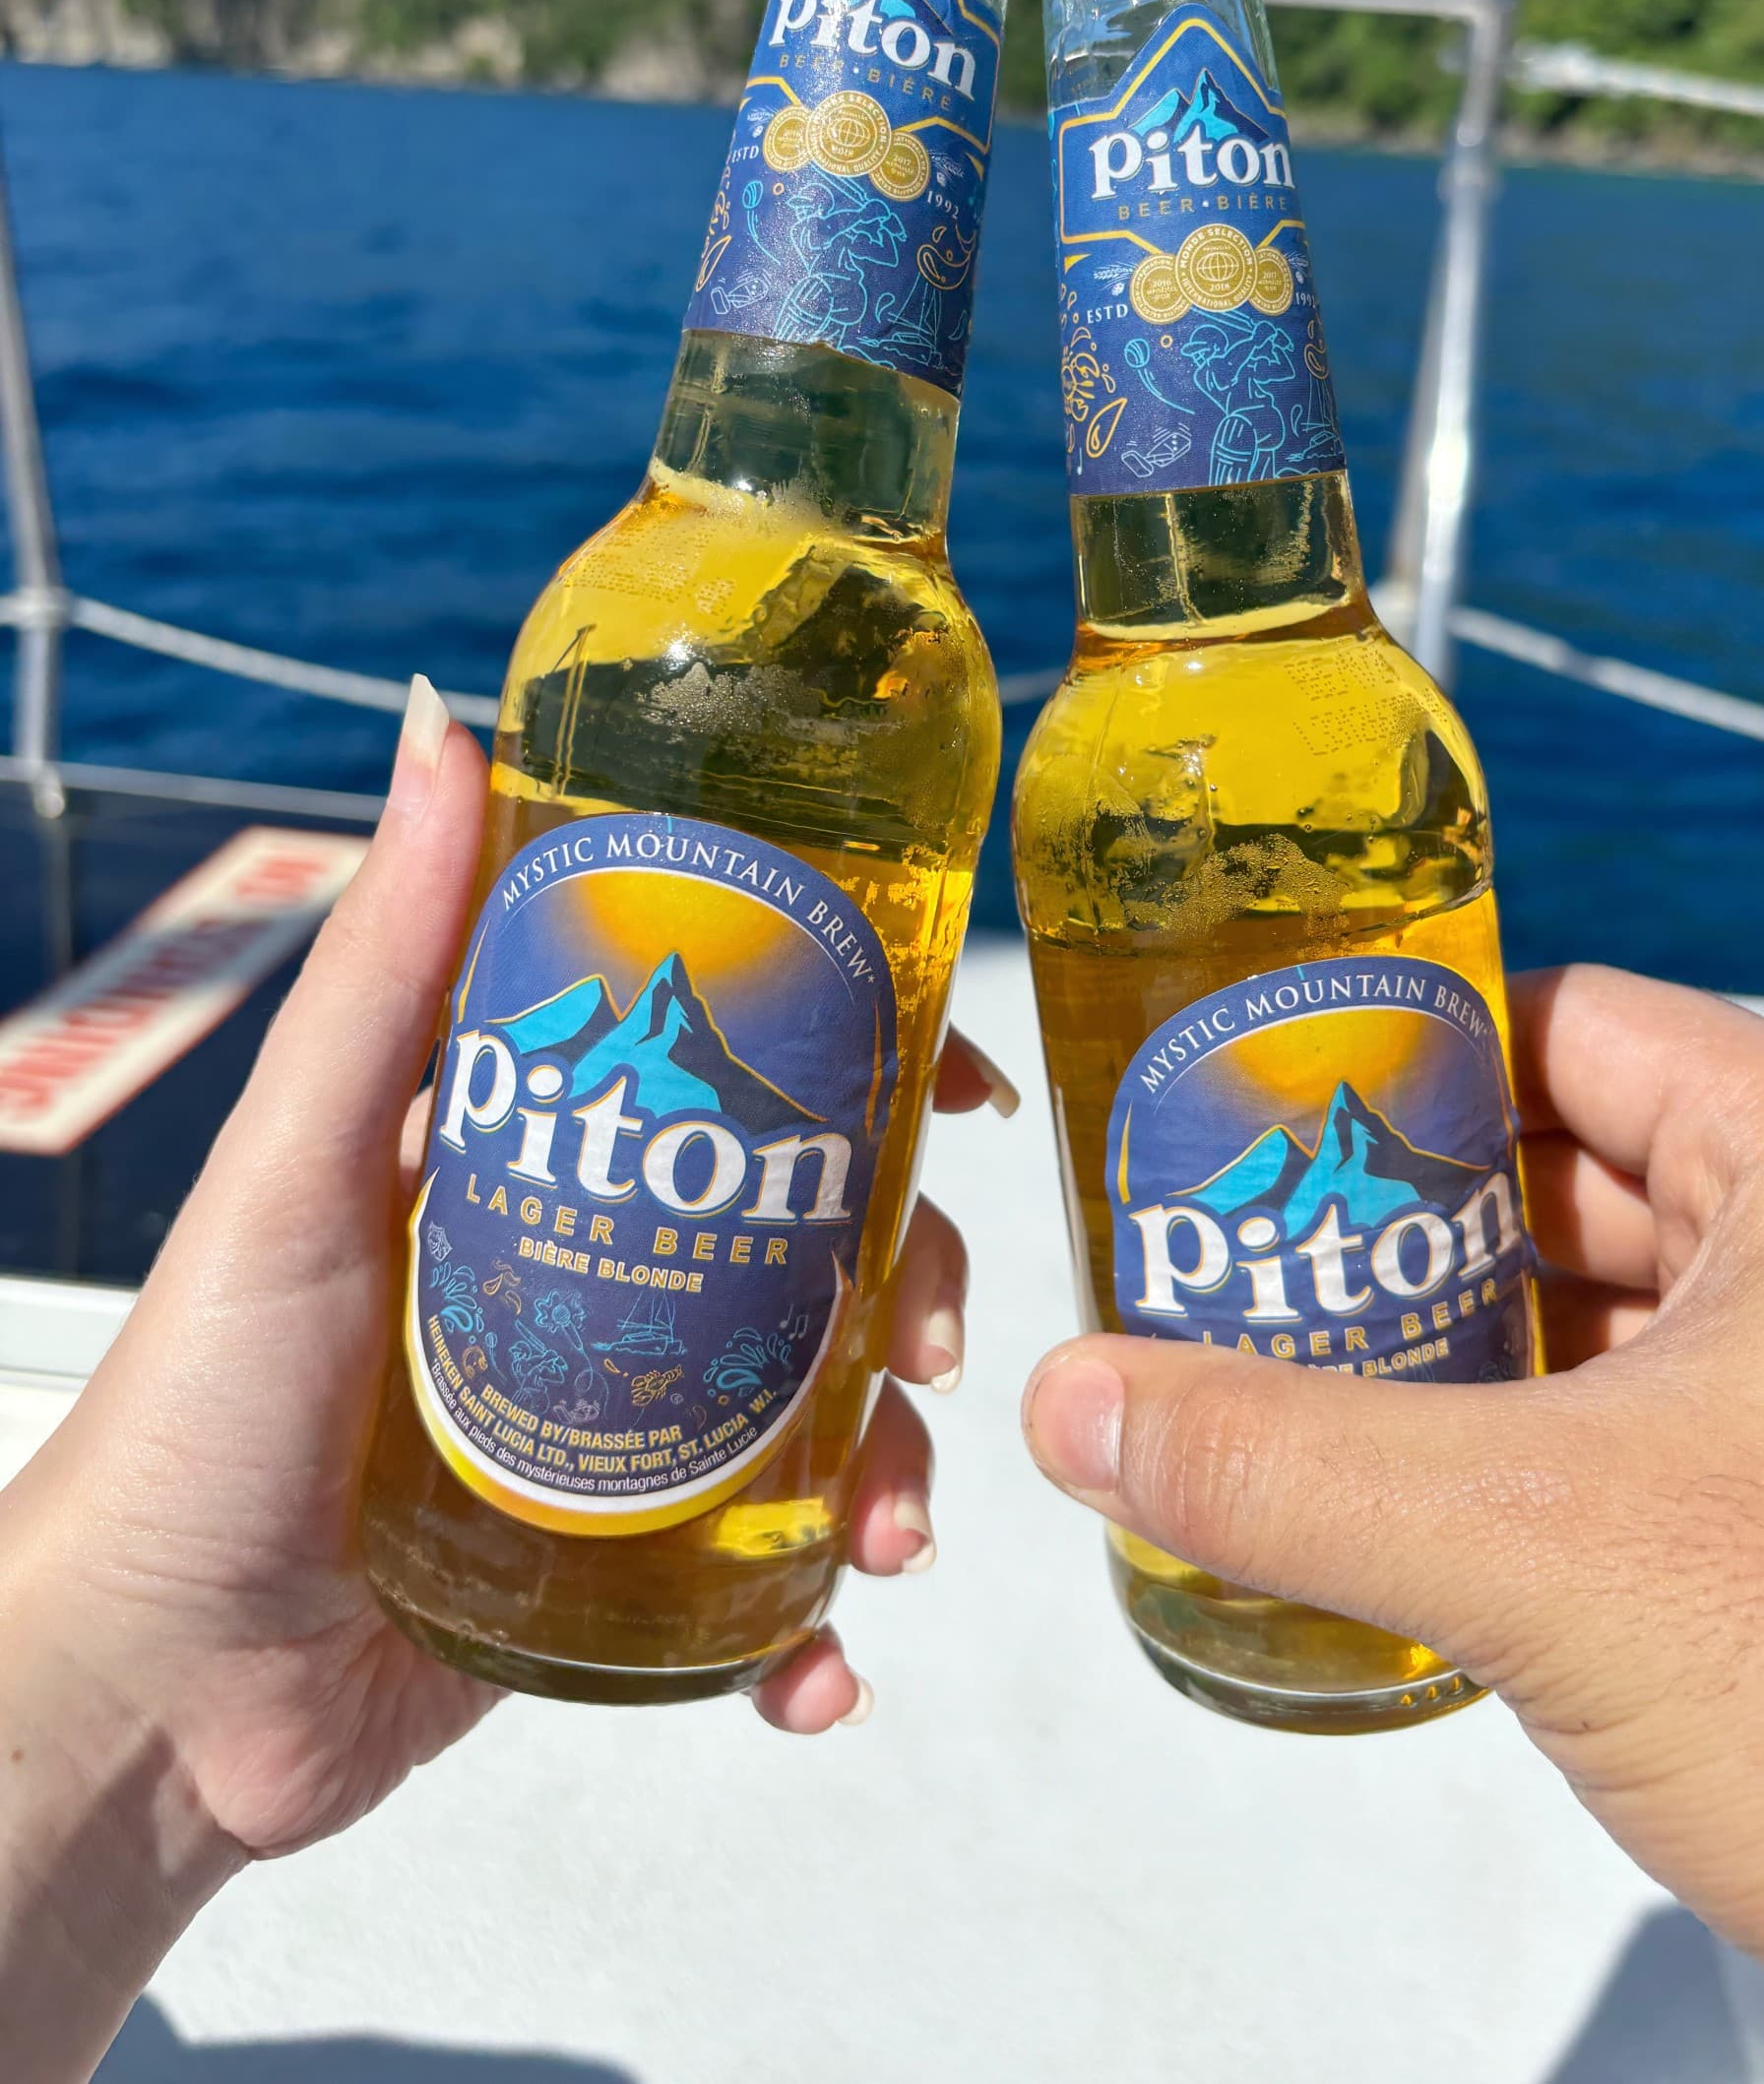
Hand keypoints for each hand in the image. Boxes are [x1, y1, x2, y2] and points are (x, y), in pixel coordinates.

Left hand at [0, 684, 1013, 2079]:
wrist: (149, 1694)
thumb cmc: (192, 1413)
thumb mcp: (295, 1170)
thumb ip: (381, 969)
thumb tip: (443, 728)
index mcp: (534, 1162)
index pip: (731, 1072)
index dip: (864, 1060)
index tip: (954, 1071)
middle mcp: (594, 1281)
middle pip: (812, 1245)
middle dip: (904, 1282)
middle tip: (921, 1336)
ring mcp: (616, 1432)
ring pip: (815, 1419)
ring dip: (888, 1470)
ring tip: (888, 1533)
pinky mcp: (617, 1581)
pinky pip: (758, 1598)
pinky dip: (814, 1638)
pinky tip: (825, 1671)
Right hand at [1022, 966, 1763, 2082]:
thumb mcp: (1546, 1552)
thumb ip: (1293, 1465)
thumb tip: (1081, 1401)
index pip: (1570, 1027)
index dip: (1402, 1053)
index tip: (1263, 1104)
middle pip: (1586, 1161)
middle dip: (1412, 1220)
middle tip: (1251, 1257)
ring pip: (1627, 1300)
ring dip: (1474, 1341)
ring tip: (1306, 1377)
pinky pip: (1673, 1416)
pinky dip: (1552, 1438)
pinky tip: (1438, 1501)